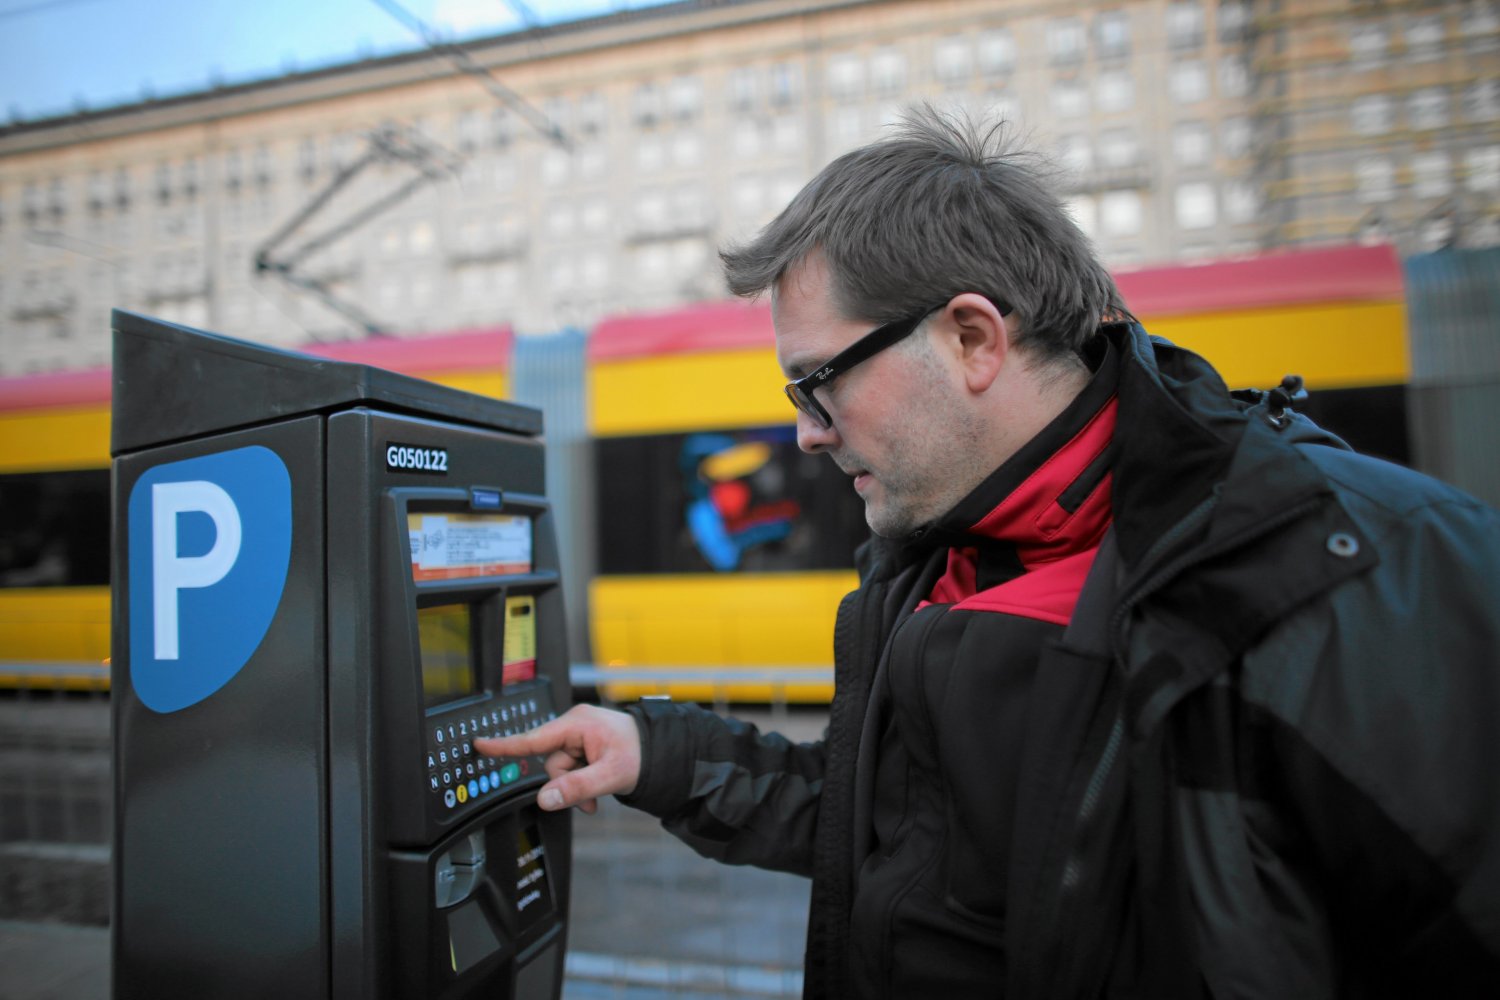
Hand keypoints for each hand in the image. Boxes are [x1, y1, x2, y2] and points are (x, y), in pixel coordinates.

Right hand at [473, 704, 640, 813]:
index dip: (504, 746)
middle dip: (565, 784)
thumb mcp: (610, 775)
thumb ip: (576, 788)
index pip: (533, 739)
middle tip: (589, 799)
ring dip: (575, 788)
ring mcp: (580, 737)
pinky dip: (580, 784)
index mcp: (577, 724)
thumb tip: (546, 799)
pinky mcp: (584, 747)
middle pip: (550, 762)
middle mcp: (575, 727)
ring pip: (561, 771)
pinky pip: (571, 770)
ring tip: (597, 796)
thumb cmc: (642, 754)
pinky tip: (596, 791)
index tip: (479, 744)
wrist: (662, 751)